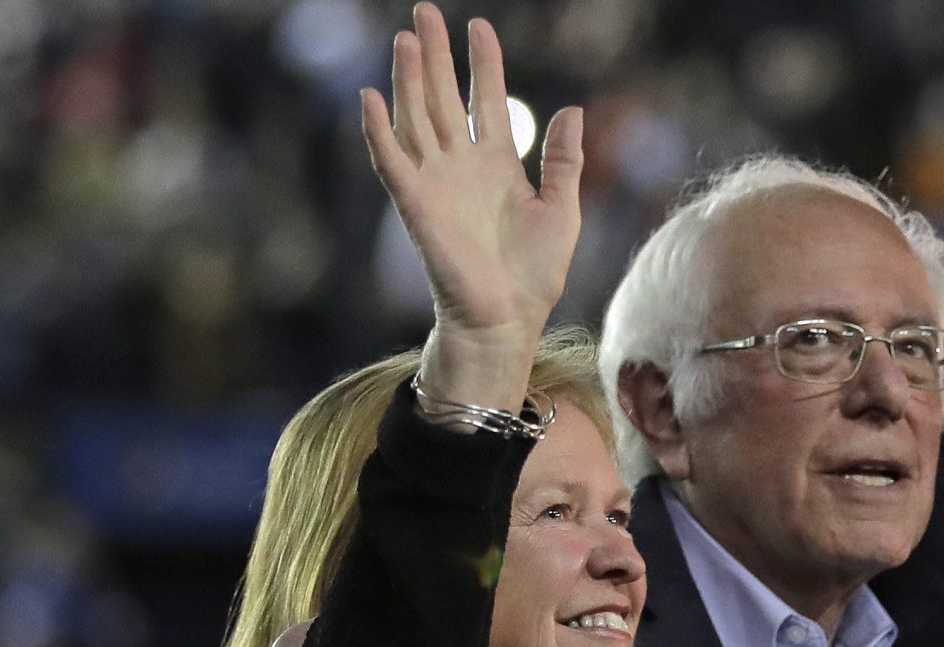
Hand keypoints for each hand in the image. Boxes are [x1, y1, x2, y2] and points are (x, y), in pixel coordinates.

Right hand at [362, 5, 583, 410]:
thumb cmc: (534, 274)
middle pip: (441, 98)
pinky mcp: (416, 206)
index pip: (484, 100)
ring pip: (416, 119)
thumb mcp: (562, 208)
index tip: (478, 25)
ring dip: (407, 79)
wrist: (509, 319)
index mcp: (496, 165)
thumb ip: (563, 159)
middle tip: (424, 10)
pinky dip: (379, 131)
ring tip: (406, 39)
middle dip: (434, 55)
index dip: (482, 63)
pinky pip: (392, 162)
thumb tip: (572, 108)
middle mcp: (460, 167)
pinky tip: (371, 97)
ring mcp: (435, 184)